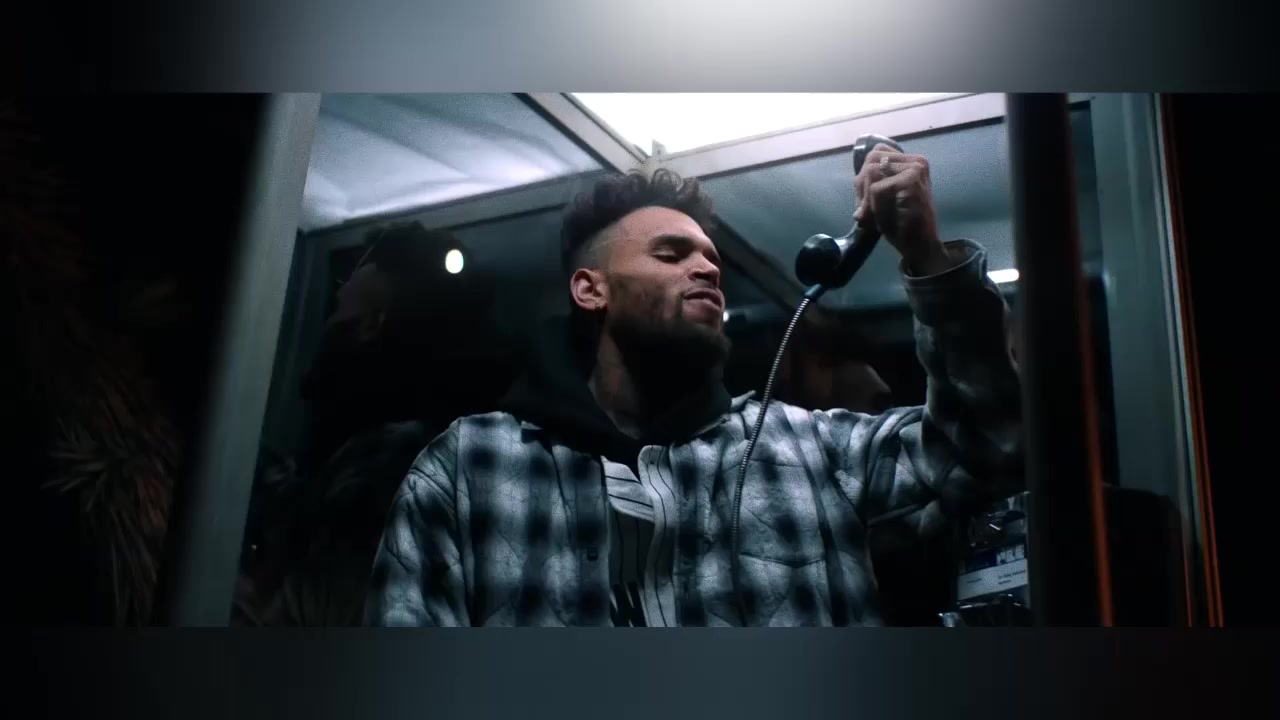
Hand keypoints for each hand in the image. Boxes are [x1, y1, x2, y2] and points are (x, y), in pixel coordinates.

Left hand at [854, 144, 952, 275]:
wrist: (920, 245)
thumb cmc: (902, 222)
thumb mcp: (883, 197)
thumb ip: (872, 182)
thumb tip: (856, 179)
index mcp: (912, 161)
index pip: (876, 153)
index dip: (864, 176)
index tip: (863, 199)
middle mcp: (916, 161)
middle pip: (871, 160)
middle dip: (861, 187)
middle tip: (863, 211)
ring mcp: (915, 169)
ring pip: (871, 173)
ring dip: (866, 198)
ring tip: (873, 216)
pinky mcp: (911, 181)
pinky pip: (876, 188)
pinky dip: (873, 206)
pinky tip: (882, 218)